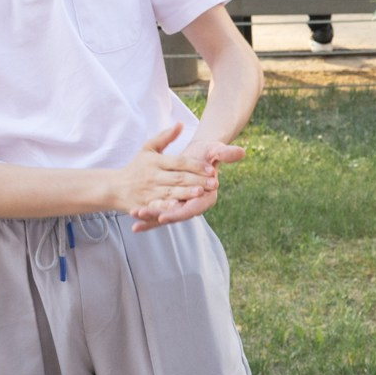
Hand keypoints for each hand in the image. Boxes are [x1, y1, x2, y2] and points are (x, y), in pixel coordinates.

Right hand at [114, 124, 213, 225]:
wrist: (114, 187)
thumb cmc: (136, 167)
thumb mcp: (148, 148)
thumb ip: (165, 137)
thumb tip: (180, 124)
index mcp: (155, 161)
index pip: (179, 162)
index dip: (196, 165)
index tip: (211, 169)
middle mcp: (152, 176)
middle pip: (178, 178)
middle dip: (197, 180)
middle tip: (214, 182)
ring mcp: (148, 191)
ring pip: (170, 192)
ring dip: (186, 193)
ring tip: (201, 192)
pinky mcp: (144, 205)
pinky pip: (157, 206)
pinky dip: (166, 207)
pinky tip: (178, 207)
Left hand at [130, 135, 244, 230]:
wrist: (199, 153)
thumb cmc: (209, 152)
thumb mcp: (217, 151)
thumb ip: (227, 154)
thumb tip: (241, 152)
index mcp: (208, 196)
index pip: (193, 208)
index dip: (179, 212)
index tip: (165, 216)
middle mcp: (195, 204)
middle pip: (177, 213)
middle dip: (159, 215)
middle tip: (143, 214)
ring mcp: (183, 205)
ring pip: (166, 215)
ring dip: (150, 217)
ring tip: (135, 216)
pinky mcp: (173, 205)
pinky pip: (160, 213)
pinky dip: (148, 219)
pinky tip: (134, 223)